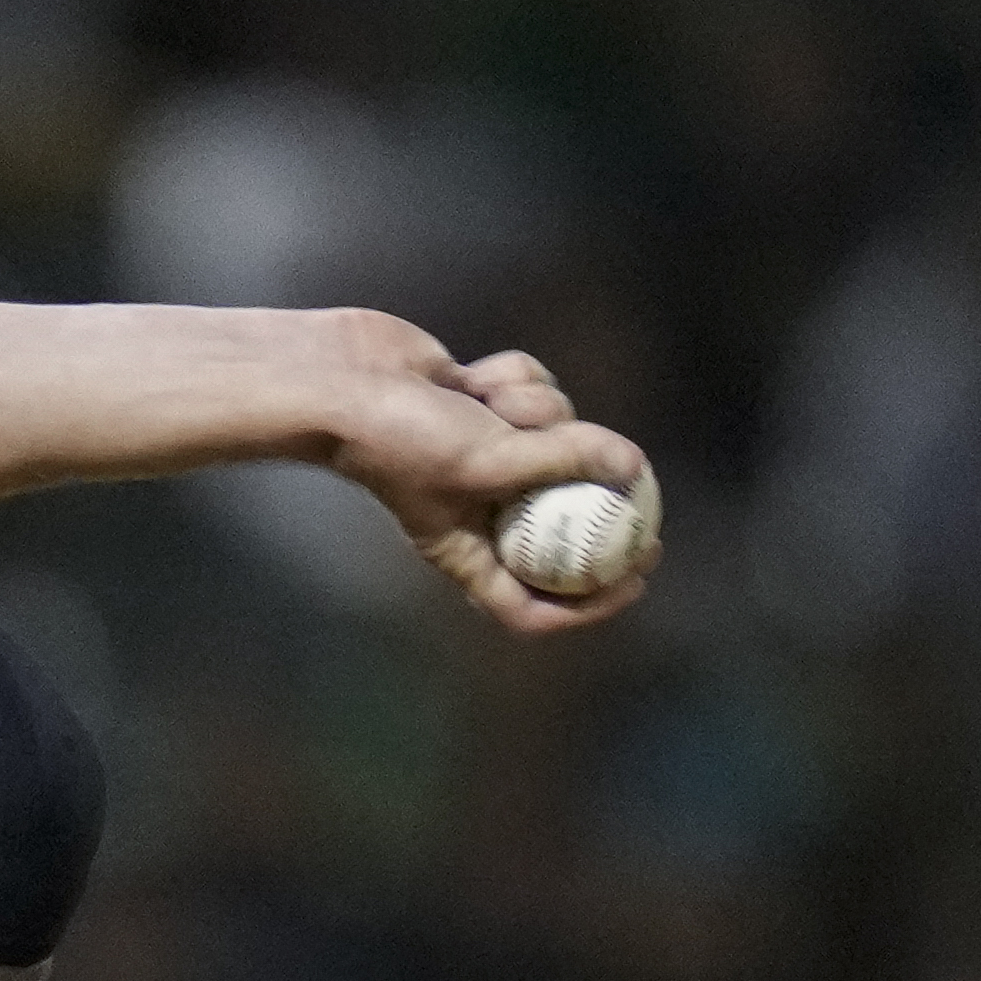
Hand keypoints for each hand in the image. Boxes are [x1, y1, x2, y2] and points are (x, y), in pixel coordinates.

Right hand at [314, 313, 653, 636]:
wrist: (339, 379)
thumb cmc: (396, 438)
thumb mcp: (488, 459)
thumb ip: (566, 460)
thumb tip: (634, 468)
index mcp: (467, 549)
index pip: (530, 604)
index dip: (589, 602)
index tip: (636, 576)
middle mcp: (478, 508)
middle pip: (559, 518)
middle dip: (595, 496)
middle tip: (641, 489)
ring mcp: (484, 453)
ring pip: (555, 435)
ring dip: (538, 409)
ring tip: (489, 399)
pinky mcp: (485, 405)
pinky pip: (532, 391)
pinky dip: (514, 378)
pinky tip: (471, 376)